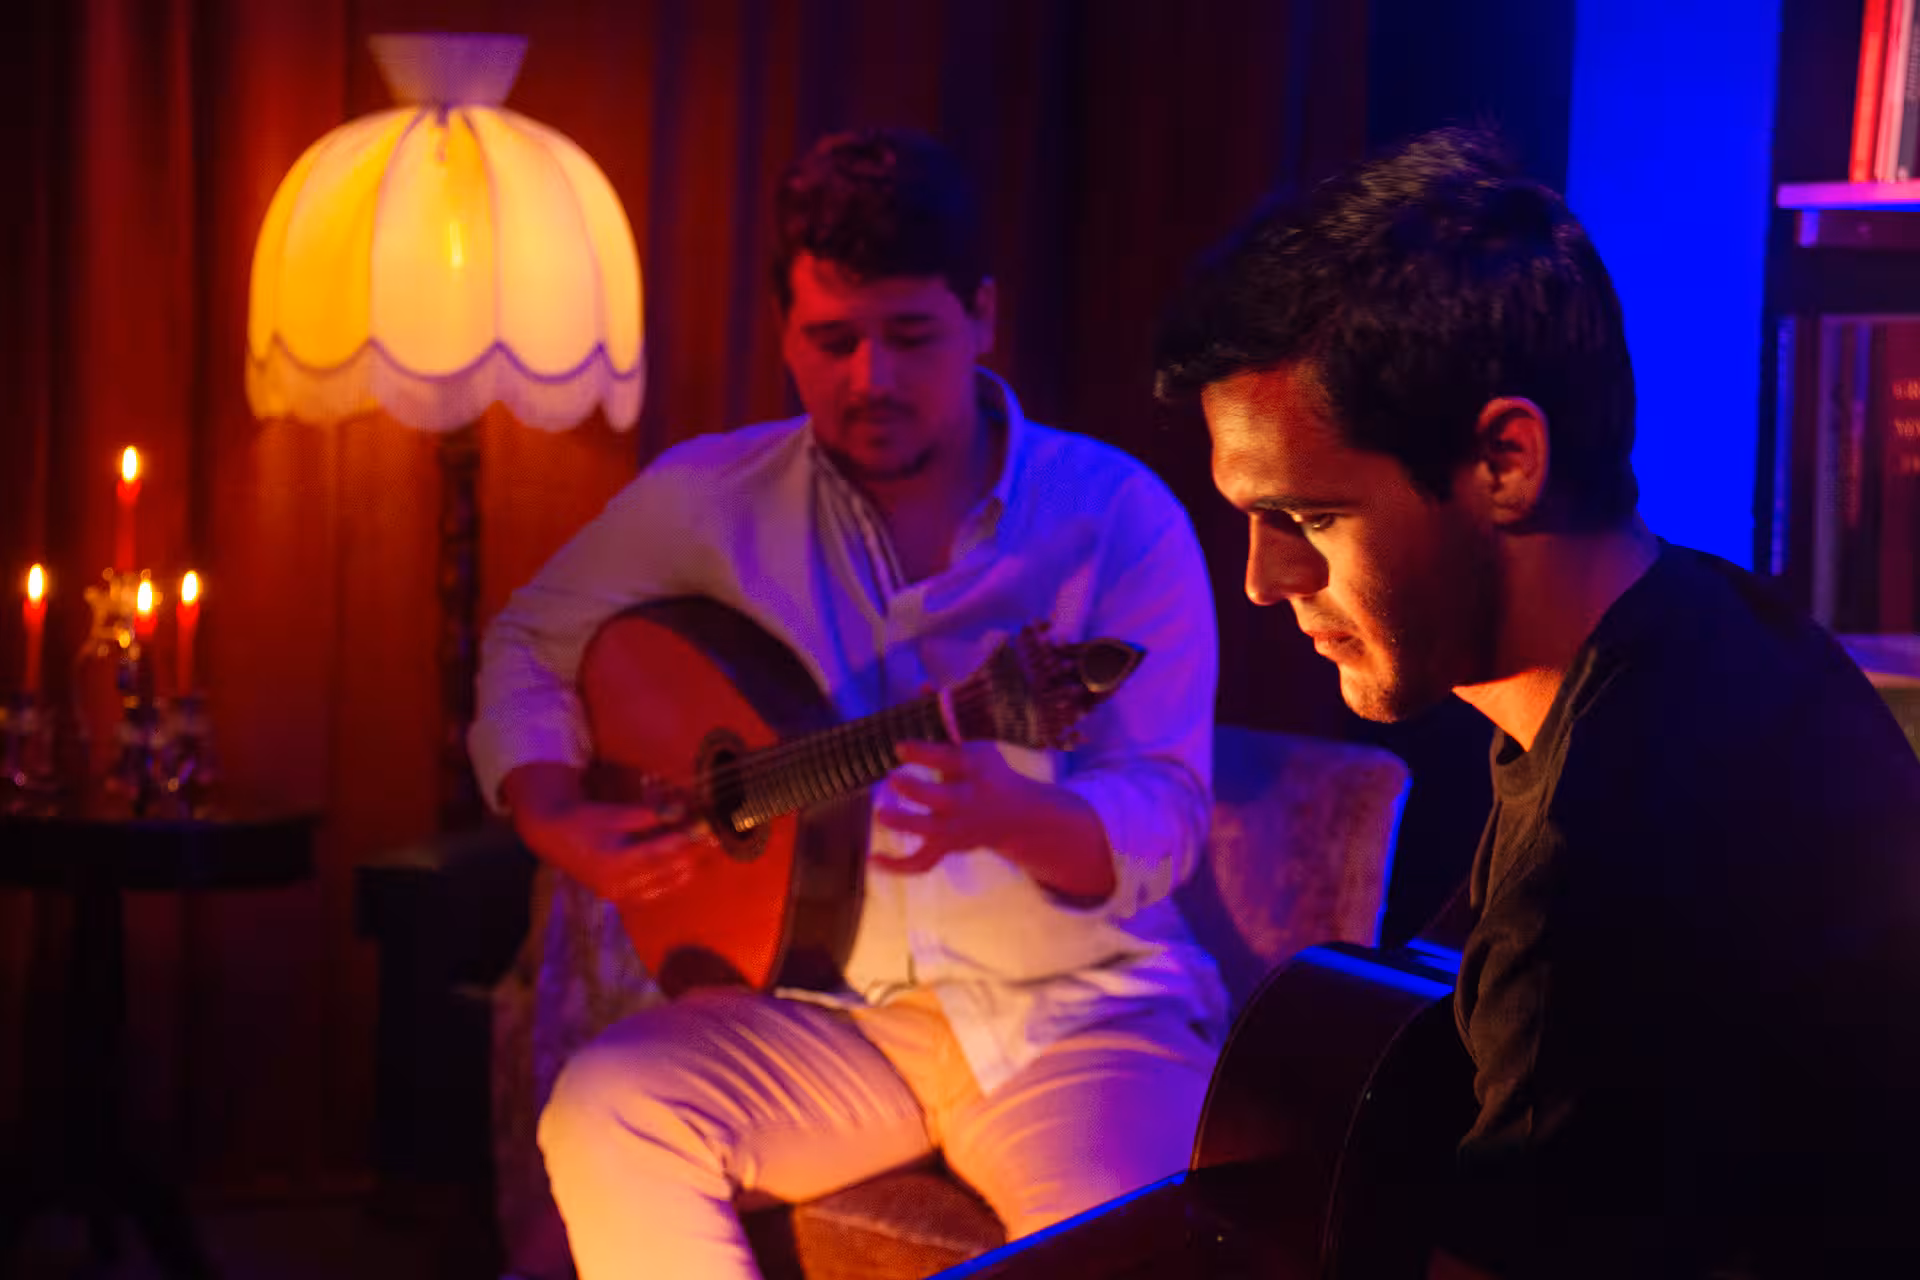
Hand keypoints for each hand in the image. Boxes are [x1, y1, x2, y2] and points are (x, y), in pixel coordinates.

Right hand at [502, 763, 713, 903]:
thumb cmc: (583, 820)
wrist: (552, 837)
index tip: (704, 828)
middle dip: (690, 855)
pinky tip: (683, 869)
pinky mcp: (617, 897)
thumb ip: (649, 816)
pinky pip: (651, 893)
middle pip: (665, 871)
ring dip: (683, 869)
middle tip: (710, 839)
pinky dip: (669, 881)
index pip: (660, 852)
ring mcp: (618, 894)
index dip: (684, 840)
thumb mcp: (615, 814)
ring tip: (701, 852)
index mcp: (616, 860)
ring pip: (662, 886)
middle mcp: (618, 883)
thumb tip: (681, 811)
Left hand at [877, 741, 1117, 899]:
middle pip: (941, 800)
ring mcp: (956, 829)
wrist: (1018, 816)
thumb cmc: (990, 773)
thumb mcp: (976, 742)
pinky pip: (921, 863)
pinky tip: (872, 860)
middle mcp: (966, 801)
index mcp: (975, 770)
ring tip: (881, 814)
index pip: (950, 760)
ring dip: (905, 825)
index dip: (924, 753)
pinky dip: (897, 866)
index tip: (898, 746)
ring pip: (930, 834)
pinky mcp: (947, 847)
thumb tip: (922, 684)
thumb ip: (946, 718)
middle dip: (916, 792)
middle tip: (893, 779)